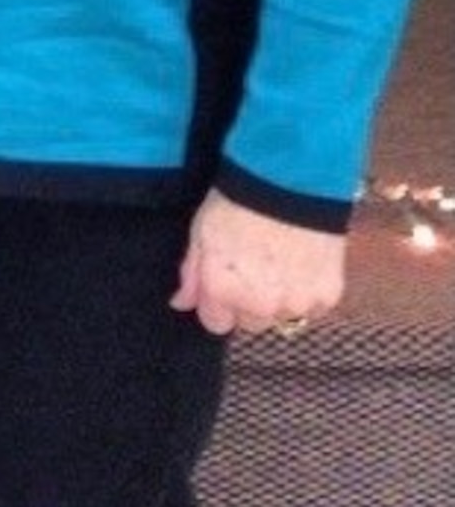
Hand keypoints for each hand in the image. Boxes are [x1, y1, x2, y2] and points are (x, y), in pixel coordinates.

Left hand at [170, 188, 345, 336]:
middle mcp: (259, 306)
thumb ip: (192, 273)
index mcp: (223, 291)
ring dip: (280, 299)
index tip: (224, 284)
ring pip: (282, 317)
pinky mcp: (326, 296)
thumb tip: (181, 303)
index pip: (215, 324)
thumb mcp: (201, 232)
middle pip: (251, 322)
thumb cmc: (237, 202)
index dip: (217, 303)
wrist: (287, 183)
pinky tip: (301, 263)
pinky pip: (313, 307)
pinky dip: (307, 291)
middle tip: (254, 269)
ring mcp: (296, 304)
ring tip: (279, 262)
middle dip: (249, 302)